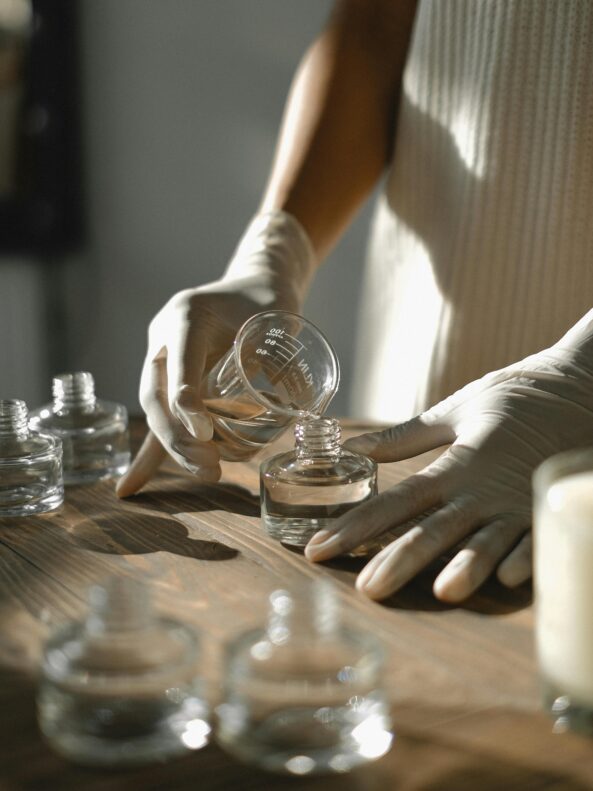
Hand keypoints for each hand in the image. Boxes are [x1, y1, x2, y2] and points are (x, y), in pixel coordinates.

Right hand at [116, 211, 315, 496]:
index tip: (205, 433)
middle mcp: (164, 337)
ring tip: (207, 473)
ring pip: (157, 412)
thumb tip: (296, 407)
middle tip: (211, 466)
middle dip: (179, 437)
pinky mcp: (169, 380)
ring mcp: (162, 359)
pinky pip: (160, 418)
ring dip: (176, 449)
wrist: (253, 286)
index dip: (186, 399)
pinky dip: (151, 453)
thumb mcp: (277, 319)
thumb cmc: (268, 300)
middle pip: (157, 395)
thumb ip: (281, 355)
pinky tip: (131, 487)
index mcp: (185, 315)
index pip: (178, 363)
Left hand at [305, 317, 592, 601]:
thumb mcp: (454, 410)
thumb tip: (354, 448)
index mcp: (454, 465)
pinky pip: (538, 538)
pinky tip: (510, 578)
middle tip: (366, 591)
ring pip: (486, 541)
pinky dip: (528, 557)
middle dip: (399, 561)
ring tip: (443, 591)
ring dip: (467, 565)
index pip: (395, 502)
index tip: (318, 550)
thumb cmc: (513, 397)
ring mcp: (517, 503)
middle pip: (433, 530)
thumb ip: (405, 437)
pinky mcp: (548, 508)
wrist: (578, 387)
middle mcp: (481, 490)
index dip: (354, 527)